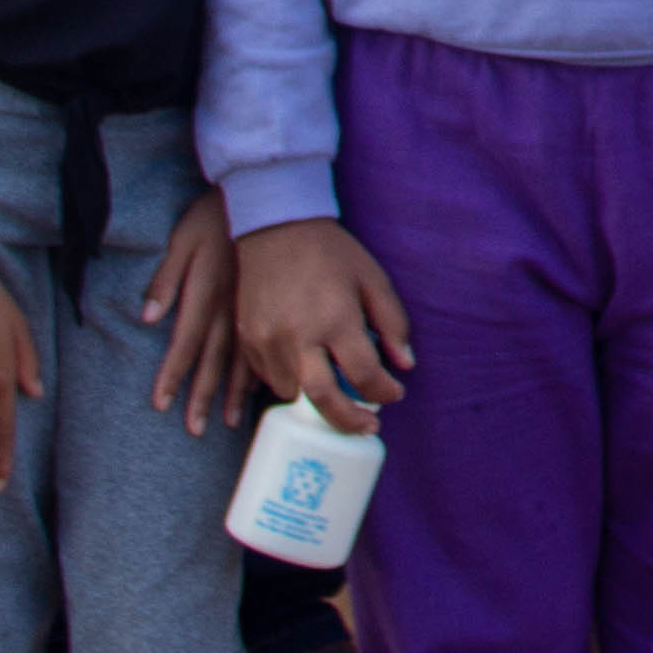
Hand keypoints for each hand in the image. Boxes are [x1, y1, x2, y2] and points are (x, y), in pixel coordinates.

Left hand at [140, 185, 244, 434]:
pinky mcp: (268, 302)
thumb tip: (147, 316)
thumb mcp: (182, 240)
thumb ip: (166, 279)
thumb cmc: (213, 216)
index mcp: (203, 294)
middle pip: (211, 360)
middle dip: (201, 395)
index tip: (162, 405)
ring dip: (234, 392)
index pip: (183, 343)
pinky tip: (263, 390)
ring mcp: (252, 307)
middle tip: (193, 429)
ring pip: (242, 358)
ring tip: (229, 422)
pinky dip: (263, 368)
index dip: (172, 375)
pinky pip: (266, 342)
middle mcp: (227, 308)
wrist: (262, 196)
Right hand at [235, 217, 415, 432]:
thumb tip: (405, 365)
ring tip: (336, 388)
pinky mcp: (248, 339)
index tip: (394, 393)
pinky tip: (307, 368)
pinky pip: (269, 377)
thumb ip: (393, 323)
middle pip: (323, 399)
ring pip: (292, 392)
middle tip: (366, 426)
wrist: (275, 226)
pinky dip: (290, 382)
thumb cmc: (331, 252)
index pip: (364, 376)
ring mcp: (268, 340)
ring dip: (316, 399)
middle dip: (348, 421)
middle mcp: (299, 335)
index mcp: (336, 319)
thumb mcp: (373, 279)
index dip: (384, 392)